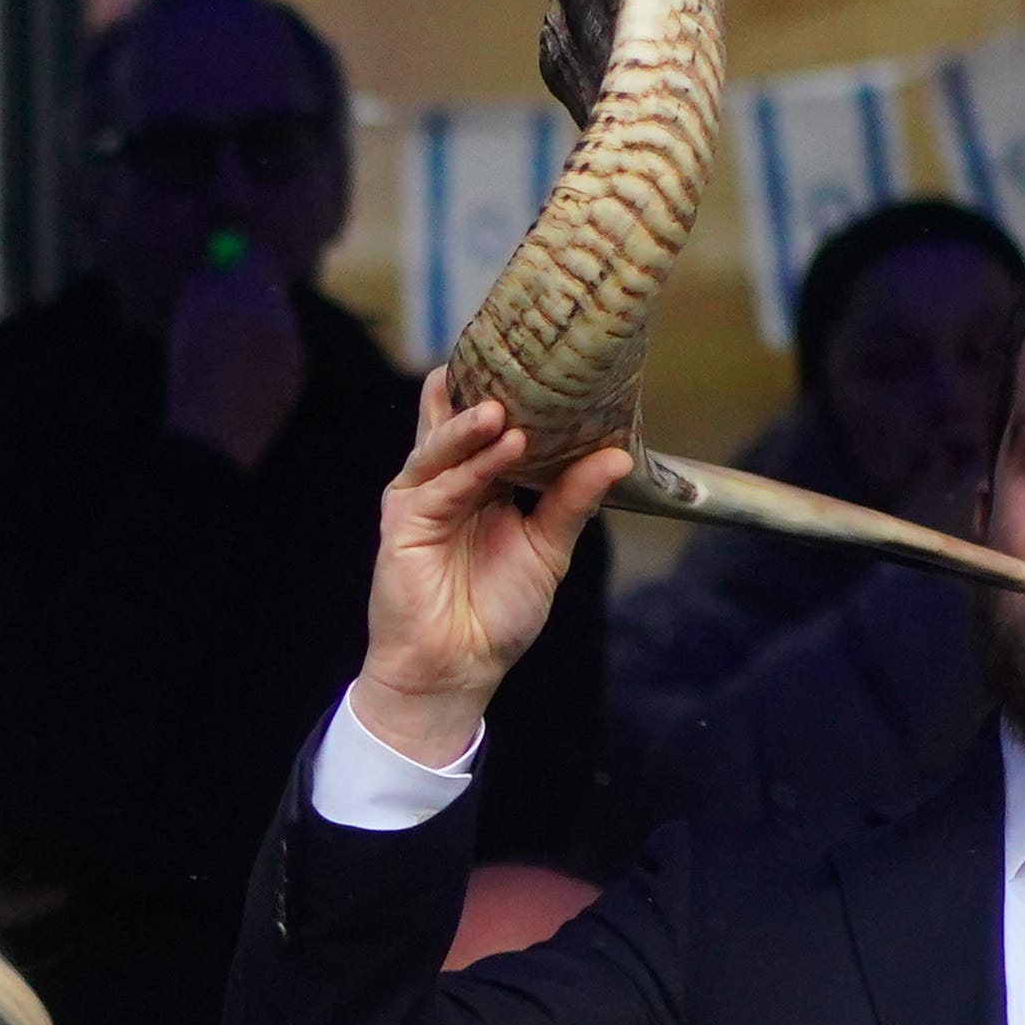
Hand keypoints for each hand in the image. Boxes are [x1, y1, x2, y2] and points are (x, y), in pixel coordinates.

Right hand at [165, 252, 309, 471]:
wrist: (213, 436)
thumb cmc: (191, 374)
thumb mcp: (185, 321)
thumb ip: (203, 284)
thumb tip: (214, 266)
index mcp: (252, 296)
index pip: (257, 258)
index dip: (242, 258)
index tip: (229, 261)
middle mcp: (282, 314)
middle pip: (274, 288)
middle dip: (254, 289)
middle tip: (231, 299)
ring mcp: (295, 344)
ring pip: (282, 318)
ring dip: (262, 321)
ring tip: (231, 345)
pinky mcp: (299, 371)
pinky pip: (286, 347)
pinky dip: (269, 350)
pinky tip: (245, 372)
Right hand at [355, 373, 629, 764]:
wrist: (458, 667)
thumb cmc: (497, 613)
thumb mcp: (549, 549)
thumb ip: (573, 500)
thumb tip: (619, 455)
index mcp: (484, 482)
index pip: (496, 424)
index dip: (516, 392)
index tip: (549, 358)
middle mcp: (451, 480)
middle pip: (459, 418)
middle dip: (483, 390)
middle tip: (517, 359)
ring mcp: (424, 497)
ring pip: (444, 445)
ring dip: (474, 424)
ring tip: (505, 409)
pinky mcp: (404, 521)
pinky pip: (439, 483)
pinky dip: (469, 464)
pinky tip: (498, 446)